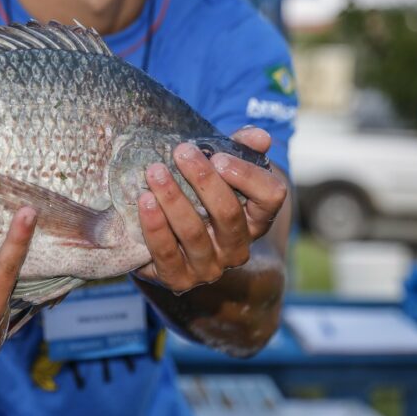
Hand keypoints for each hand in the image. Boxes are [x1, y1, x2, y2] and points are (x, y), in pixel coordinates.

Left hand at [132, 127, 287, 293]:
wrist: (161, 242)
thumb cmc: (195, 198)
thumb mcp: (218, 172)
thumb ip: (239, 149)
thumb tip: (259, 136)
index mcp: (255, 219)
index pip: (272, 197)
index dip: (248, 175)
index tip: (218, 156)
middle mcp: (237, 247)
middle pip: (228, 213)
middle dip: (203, 180)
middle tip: (181, 153)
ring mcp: (209, 267)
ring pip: (194, 232)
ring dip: (172, 199)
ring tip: (154, 172)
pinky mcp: (178, 279)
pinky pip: (166, 253)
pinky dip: (154, 226)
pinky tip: (144, 201)